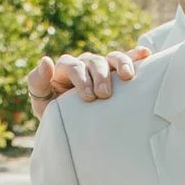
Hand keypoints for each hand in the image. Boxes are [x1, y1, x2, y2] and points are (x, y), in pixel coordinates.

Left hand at [27, 46, 145, 116]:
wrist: (74, 130)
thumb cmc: (57, 116)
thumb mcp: (42, 103)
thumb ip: (38, 83)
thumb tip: (45, 60)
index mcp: (65, 69)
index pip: (72, 66)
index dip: (80, 78)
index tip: (88, 97)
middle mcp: (85, 64)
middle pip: (93, 62)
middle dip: (100, 76)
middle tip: (104, 94)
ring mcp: (102, 67)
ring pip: (112, 58)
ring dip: (120, 64)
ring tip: (127, 77)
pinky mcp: (117, 73)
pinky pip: (127, 60)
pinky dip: (136, 55)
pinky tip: (146, 54)